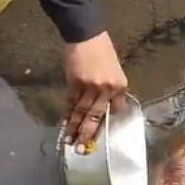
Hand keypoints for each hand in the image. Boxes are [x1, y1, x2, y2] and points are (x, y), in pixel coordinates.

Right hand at [62, 31, 126, 152]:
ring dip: (74, 128)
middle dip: (88, 134)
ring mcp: (90, 87)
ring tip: (69, 142)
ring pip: (81, 113)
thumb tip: (105, 106)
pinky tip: (64, 124)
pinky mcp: (75, 84)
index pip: (115, 110)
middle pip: (96, 116)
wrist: (87, 35)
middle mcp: (107, 89)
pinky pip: (70, 104)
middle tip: (81, 149)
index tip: (99, 134)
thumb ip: (111, 89)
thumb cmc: (102, 51)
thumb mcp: (114, 70)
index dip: (106, 123)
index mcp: (120, 85)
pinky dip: (66, 115)